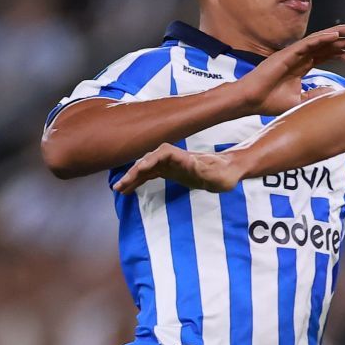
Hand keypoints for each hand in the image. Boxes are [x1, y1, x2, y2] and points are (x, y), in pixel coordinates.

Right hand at [115, 144, 242, 193]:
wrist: (227, 171)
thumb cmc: (223, 172)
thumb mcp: (216, 172)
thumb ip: (204, 169)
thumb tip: (192, 164)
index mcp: (182, 156)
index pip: (161, 155)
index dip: (149, 161)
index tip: (140, 170)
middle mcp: (172, 157)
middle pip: (148, 162)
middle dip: (134, 173)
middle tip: (120, 185)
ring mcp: (169, 164)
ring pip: (146, 169)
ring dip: (132, 178)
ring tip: (118, 189)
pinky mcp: (168, 172)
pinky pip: (149, 175)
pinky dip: (138, 181)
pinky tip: (128, 189)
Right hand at [239, 23, 344, 115]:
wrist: (252, 100)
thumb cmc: (270, 101)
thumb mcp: (300, 100)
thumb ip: (316, 94)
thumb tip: (332, 91)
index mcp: (303, 65)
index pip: (326, 56)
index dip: (342, 55)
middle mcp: (300, 56)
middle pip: (327, 45)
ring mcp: (294, 53)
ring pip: (320, 39)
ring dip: (337, 34)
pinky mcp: (287, 53)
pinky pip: (307, 42)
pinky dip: (321, 38)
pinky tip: (334, 35)